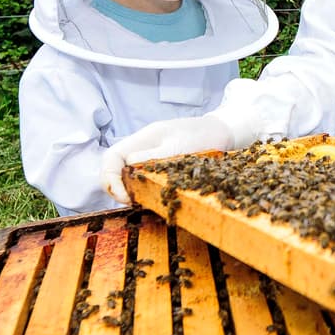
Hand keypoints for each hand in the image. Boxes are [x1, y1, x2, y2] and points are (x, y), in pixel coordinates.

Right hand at [100, 111, 257, 203]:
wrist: (223, 132)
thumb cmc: (203, 137)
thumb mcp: (177, 148)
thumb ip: (152, 156)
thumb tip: (126, 165)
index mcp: (143, 138)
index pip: (112, 156)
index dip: (111, 178)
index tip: (126, 197)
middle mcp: (143, 145)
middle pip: (114, 166)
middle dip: (115, 186)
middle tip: (131, 202)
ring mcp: (150, 153)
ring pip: (126, 172)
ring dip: (127, 188)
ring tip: (138, 201)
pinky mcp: (160, 162)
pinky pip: (141, 176)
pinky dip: (140, 187)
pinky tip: (149, 197)